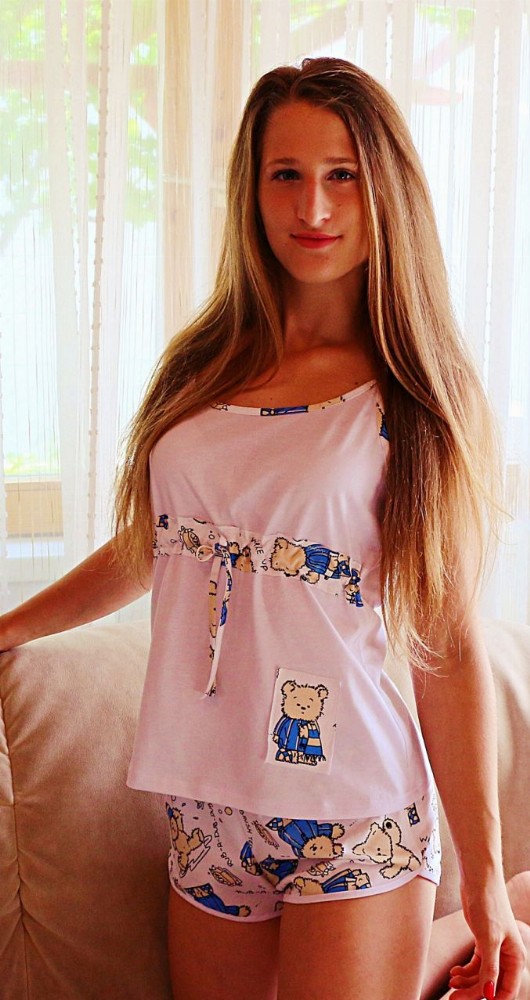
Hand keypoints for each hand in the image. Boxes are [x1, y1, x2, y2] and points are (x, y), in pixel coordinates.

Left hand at [448, 880, 525, 998]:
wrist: (478, 879)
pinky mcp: (483, 941)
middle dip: (473, 993)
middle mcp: (508, 956)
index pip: (506, 991)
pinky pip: (476, 964)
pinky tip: (453, 972)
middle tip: (453, 998)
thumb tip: (489, 993)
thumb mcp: (489, 938)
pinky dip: (465, 971)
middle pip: (491, 984)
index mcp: (516, 958)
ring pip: (482, 976)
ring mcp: (495, 949)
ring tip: (451, 982)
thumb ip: (490, 967)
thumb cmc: (488, 904)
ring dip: (467, 983)